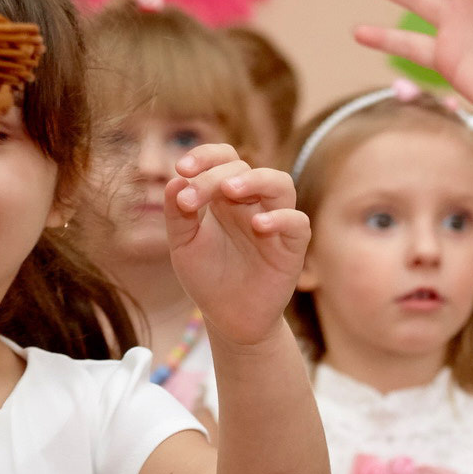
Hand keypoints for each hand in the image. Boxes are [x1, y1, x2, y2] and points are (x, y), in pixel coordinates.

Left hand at [166, 143, 308, 347]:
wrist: (228, 317)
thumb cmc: (208, 278)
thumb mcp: (183, 244)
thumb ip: (178, 214)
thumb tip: (175, 180)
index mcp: (226, 198)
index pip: (224, 158)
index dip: (205, 156)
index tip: (181, 169)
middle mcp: (252, 204)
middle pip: (244, 168)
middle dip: (215, 176)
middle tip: (191, 200)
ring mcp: (275, 222)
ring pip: (280, 183)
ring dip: (255, 180)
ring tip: (230, 190)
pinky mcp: (292, 247)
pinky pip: (297, 222)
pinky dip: (281, 218)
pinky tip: (258, 226)